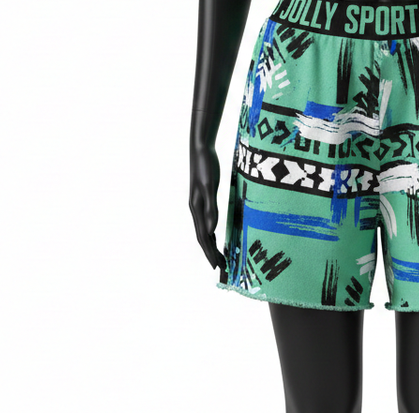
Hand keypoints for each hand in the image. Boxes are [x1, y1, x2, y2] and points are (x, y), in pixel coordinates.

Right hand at [189, 141, 226, 278]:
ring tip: (221, 256)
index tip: (216, 266)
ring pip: (205, 230)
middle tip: (222, 267)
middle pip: (203, 236)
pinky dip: (213, 232)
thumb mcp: (209, 186)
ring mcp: (200, 204)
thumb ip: (211, 208)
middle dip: (211, 252)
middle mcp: (196, 209)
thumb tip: (212, 230)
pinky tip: (218, 235)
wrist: (201, 149)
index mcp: (196, 208)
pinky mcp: (205, 198)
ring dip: (212, 244)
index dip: (209, 251)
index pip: (203, 236)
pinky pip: (208, 220)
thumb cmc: (206, 166)